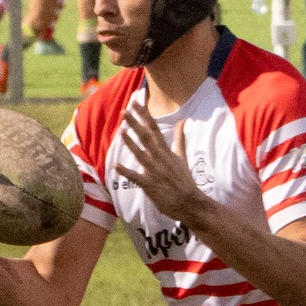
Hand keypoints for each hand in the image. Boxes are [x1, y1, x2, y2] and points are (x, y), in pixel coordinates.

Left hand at [113, 103, 206, 224]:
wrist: (190, 202)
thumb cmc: (184, 180)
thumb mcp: (182, 156)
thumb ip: (180, 138)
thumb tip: (182, 121)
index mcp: (166, 151)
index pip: (154, 129)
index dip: (144, 116)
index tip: (136, 104)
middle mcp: (160, 158)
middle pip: (146, 137)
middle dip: (135, 124)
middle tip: (125, 111)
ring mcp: (155, 171)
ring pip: (141, 154)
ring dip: (130, 143)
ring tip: (121, 131)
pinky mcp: (150, 185)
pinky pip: (136, 177)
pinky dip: (126, 172)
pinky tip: (116, 166)